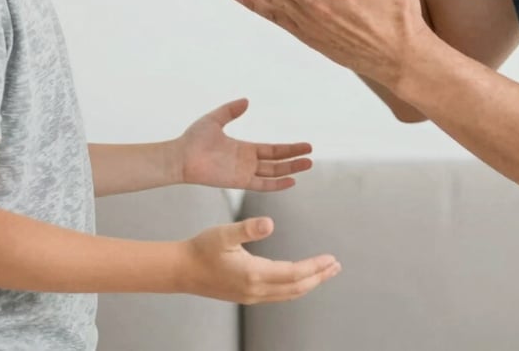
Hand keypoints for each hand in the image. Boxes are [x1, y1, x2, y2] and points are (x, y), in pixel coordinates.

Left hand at [177, 98, 312, 190]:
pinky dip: (276, 184)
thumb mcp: (215, 119)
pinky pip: (262, 184)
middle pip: (277, 162)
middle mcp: (247, 162)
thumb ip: (231, 110)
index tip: (305, 146)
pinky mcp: (238, 181)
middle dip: (294, 159)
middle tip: (311, 156)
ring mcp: (244, 173)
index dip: (288, 148)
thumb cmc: (194, 139)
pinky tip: (291, 181)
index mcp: (244, 148)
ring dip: (290, 170)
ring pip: (273, 173)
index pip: (272, 150)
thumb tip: (247, 100)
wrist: (181, 156)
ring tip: (307, 165)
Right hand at [182, 216, 340, 303]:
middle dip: (318, 277)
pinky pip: (278, 294)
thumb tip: (270, 223)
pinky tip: (298, 279)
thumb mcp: (224, 233)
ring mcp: (251, 295)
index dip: (314, 267)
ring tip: (324, 273)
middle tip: (336, 267)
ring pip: (288, 293)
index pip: (294, 273)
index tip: (330, 259)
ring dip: (309, 283)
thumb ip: (248, 228)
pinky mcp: (247, 295)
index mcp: (254, 273)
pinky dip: (294, 287)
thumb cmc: (202, 248)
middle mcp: (256, 289)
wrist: (182, 270)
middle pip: (296, 287)